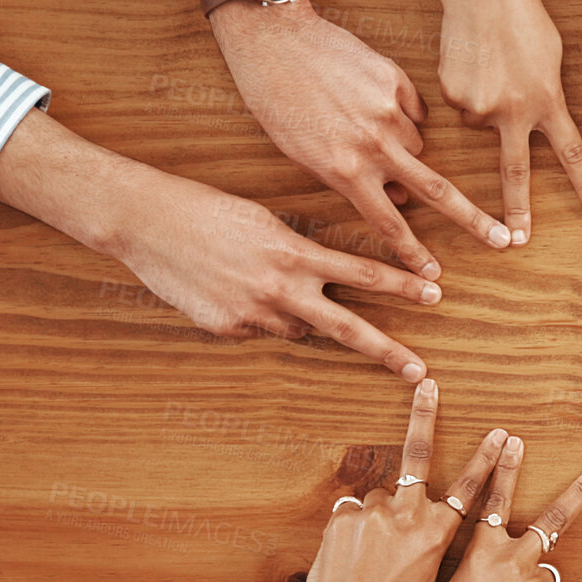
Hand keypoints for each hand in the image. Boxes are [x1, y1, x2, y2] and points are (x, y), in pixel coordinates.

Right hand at [0, 109, 437, 378]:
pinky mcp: (226, 328)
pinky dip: (259, 315)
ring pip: (300, 329)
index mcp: (294, 252)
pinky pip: (260, 329)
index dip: (402, 284)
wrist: (145, 221)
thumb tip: (321, 287)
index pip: (362, 273)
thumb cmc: (208, 210)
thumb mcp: (264, 222)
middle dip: (388, 351)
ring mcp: (252, 313)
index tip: (435, 293)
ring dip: (302, 316)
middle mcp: (280, 287)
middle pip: (348, 326)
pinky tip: (233, 291)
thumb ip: (299, 256)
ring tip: (271, 288)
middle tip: (420, 370)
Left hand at [208, 0, 509, 275]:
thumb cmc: (277, 102)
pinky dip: (401, 110)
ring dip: (405, 147)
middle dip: (473, 220)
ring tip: (365, 125)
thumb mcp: (305, 153)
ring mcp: (388, 112)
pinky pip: (413, 107)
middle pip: (436, 191)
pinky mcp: (394, 80)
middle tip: (503, 239)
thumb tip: (398, 196)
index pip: (388, 222)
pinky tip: (372, 98)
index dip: (413, 253)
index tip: (434, 274)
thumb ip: (353, 179)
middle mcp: (373, 145)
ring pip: (418, 145)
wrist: (273, 40)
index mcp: (345, 170)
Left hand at [274, 380, 507, 581]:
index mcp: (436, 534)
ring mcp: (372, 511)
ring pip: (381, 498)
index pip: (467, 489)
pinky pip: (353, 512)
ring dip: (378, 515)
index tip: (501, 437)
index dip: (486, 462)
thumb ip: (426, 538)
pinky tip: (349, 556)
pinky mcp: (342, 515)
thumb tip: (419, 517)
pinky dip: (354, 528)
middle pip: (417, 456)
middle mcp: (407, 515)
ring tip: (369, 556)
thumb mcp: (425, 579)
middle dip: (423, 417)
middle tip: (427, 385)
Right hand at [402, 0, 581, 239]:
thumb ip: (547, 94)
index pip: (571, 151)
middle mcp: (514, 110)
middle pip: (516, 172)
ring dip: (488, 106)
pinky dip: (467, 90)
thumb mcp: (551, 57)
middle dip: (516, 211)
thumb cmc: (524, 15)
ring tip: (492, 67)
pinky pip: (461, 105)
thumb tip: (537, 116)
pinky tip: (472, 61)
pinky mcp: (452, 96)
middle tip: (514, 242)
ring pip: (483, 123)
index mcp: (547, 100)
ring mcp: (480, 105)